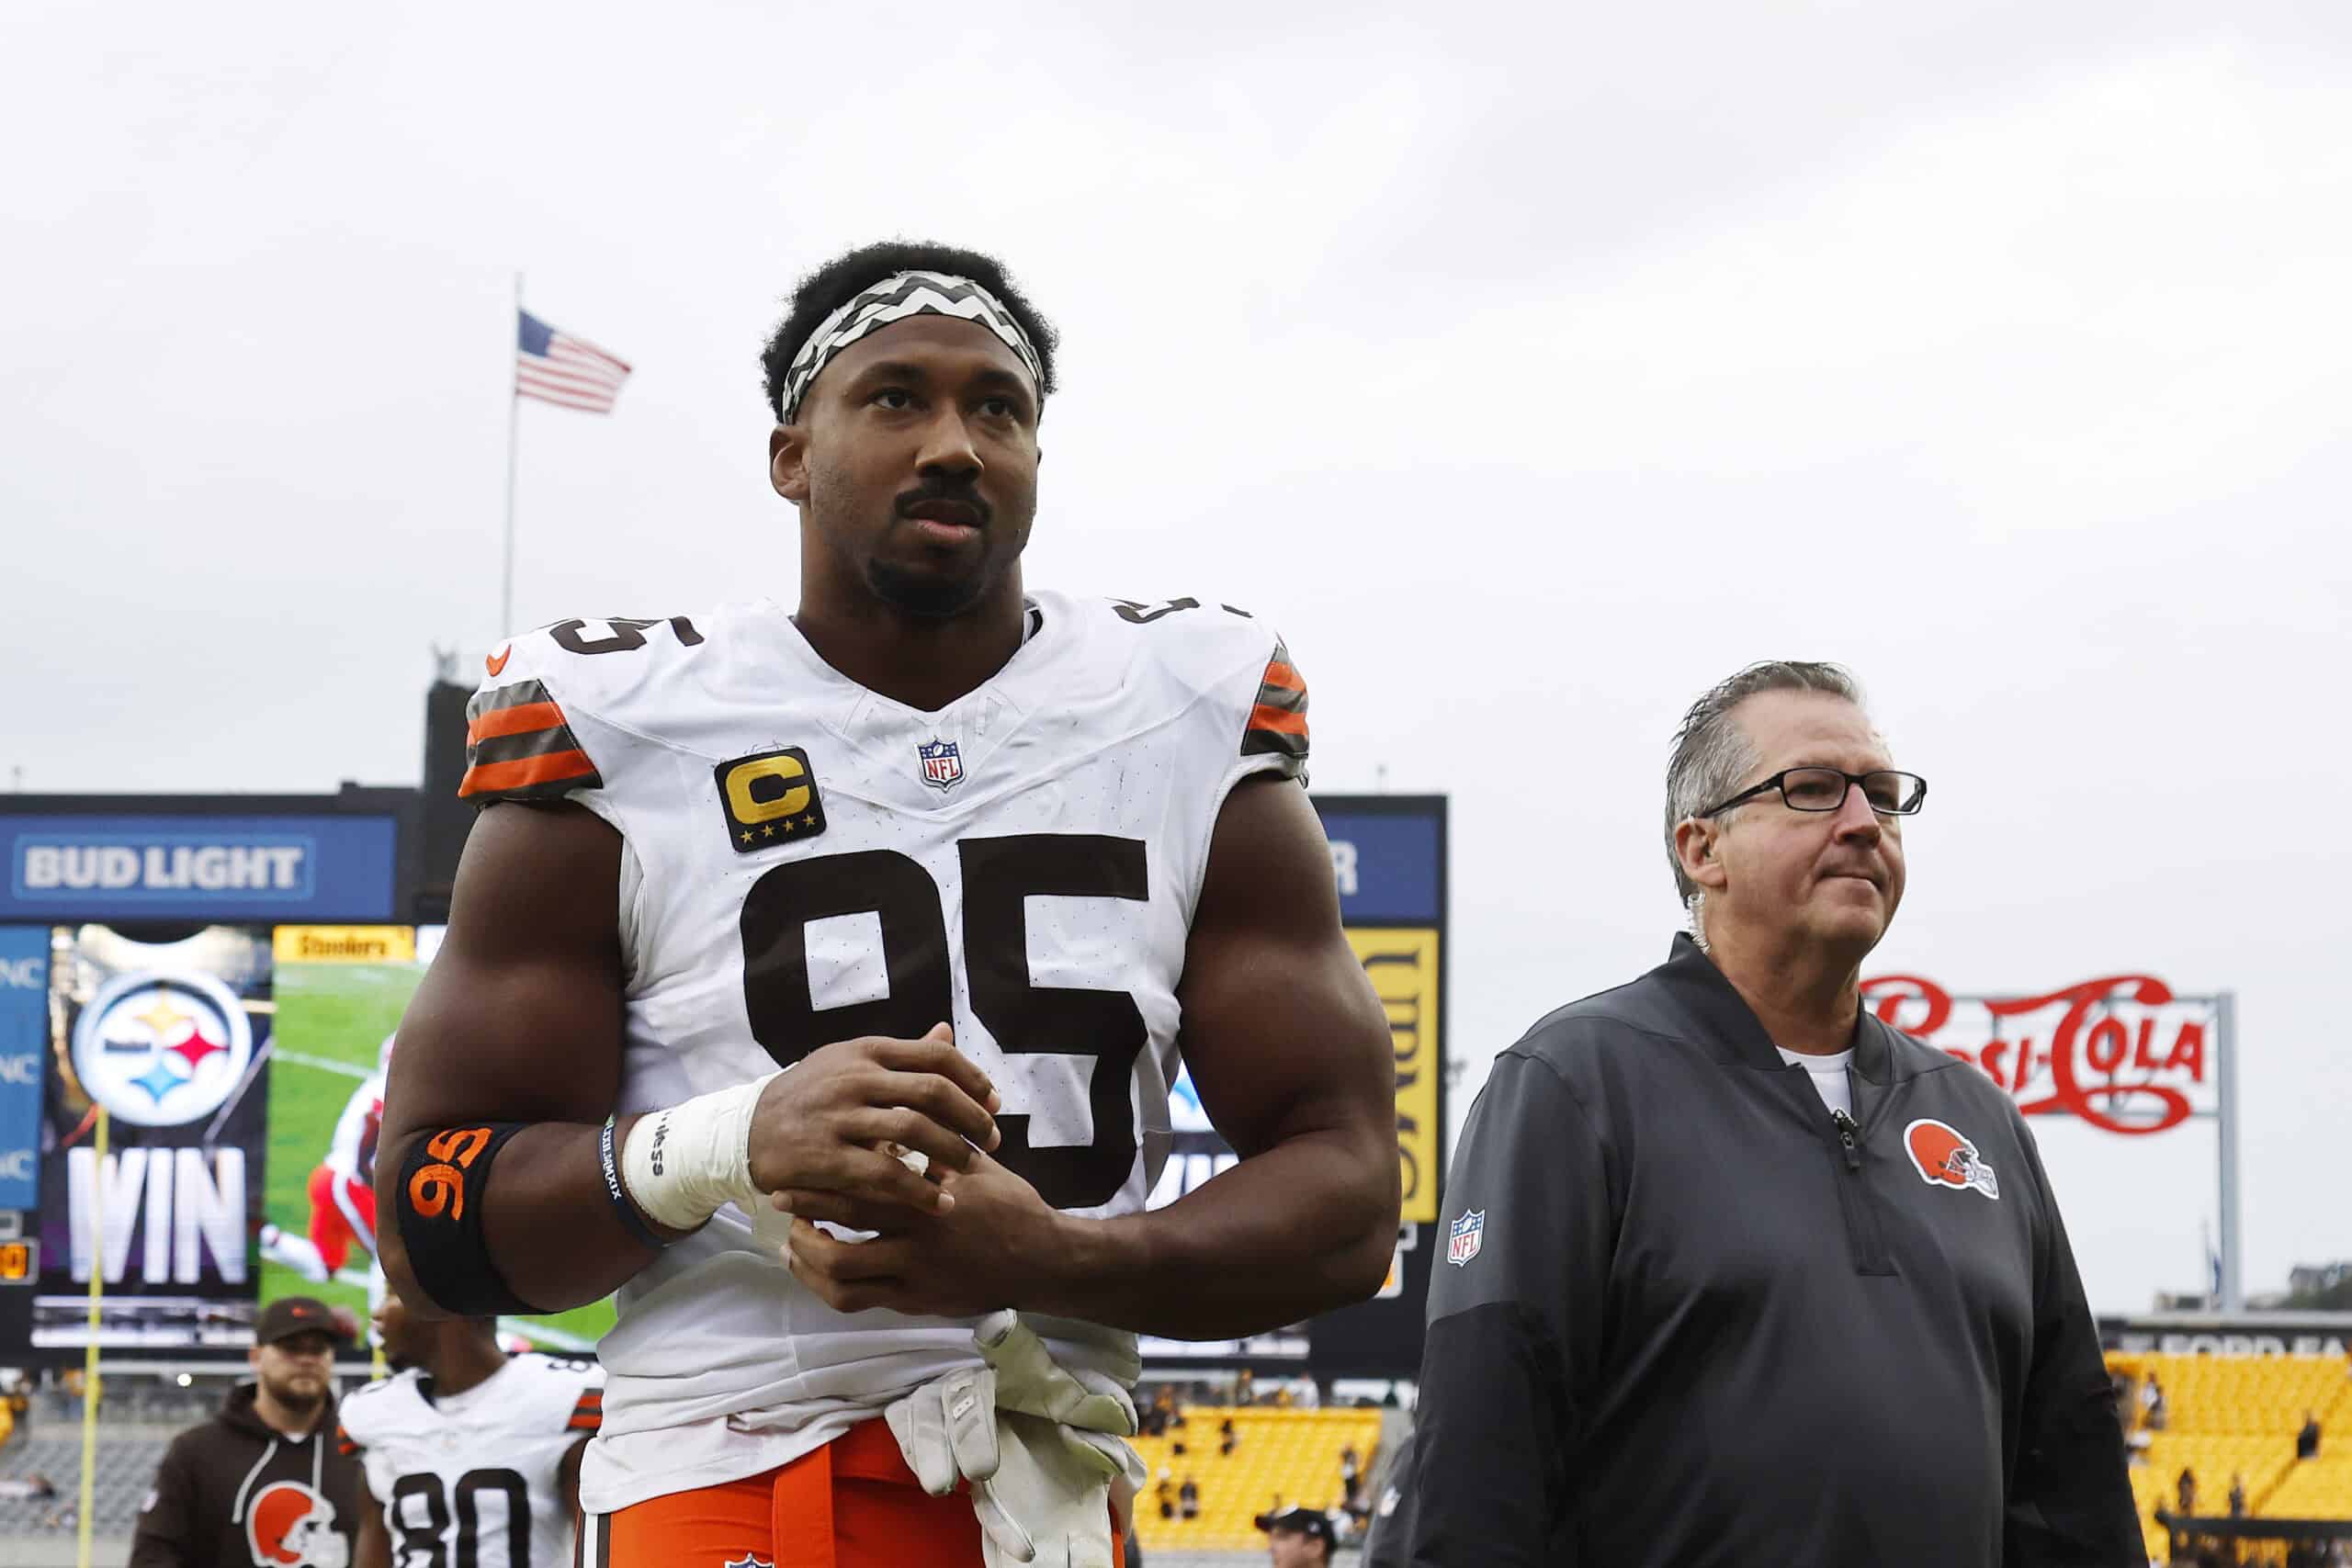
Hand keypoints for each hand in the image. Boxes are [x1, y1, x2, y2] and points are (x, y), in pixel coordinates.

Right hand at [748, 1025, 1000, 1219]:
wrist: (745, 1130)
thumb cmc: (809, 1095)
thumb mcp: (850, 1062)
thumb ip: (901, 1054)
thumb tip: (947, 1033)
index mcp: (866, 1051)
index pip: (936, 1056)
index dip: (974, 1080)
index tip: (995, 1104)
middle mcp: (855, 1078)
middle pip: (933, 1091)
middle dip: (973, 1118)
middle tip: (994, 1141)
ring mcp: (839, 1117)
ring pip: (914, 1130)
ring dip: (953, 1153)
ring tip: (971, 1170)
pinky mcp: (827, 1157)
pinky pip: (885, 1175)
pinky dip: (920, 1190)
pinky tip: (941, 1202)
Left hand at [780, 1145, 1067, 1317]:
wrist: (1042, 1260)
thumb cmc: (1010, 1204)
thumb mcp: (979, 1162)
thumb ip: (944, 1129)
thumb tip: (925, 1083)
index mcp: (931, 1198)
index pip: (867, 1183)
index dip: (824, 1176)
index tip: (797, 1164)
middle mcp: (919, 1238)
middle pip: (845, 1227)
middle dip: (806, 1211)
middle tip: (780, 1198)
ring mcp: (914, 1276)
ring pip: (843, 1275)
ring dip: (809, 1259)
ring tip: (792, 1242)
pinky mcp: (915, 1302)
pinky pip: (856, 1302)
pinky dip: (826, 1287)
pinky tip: (814, 1270)